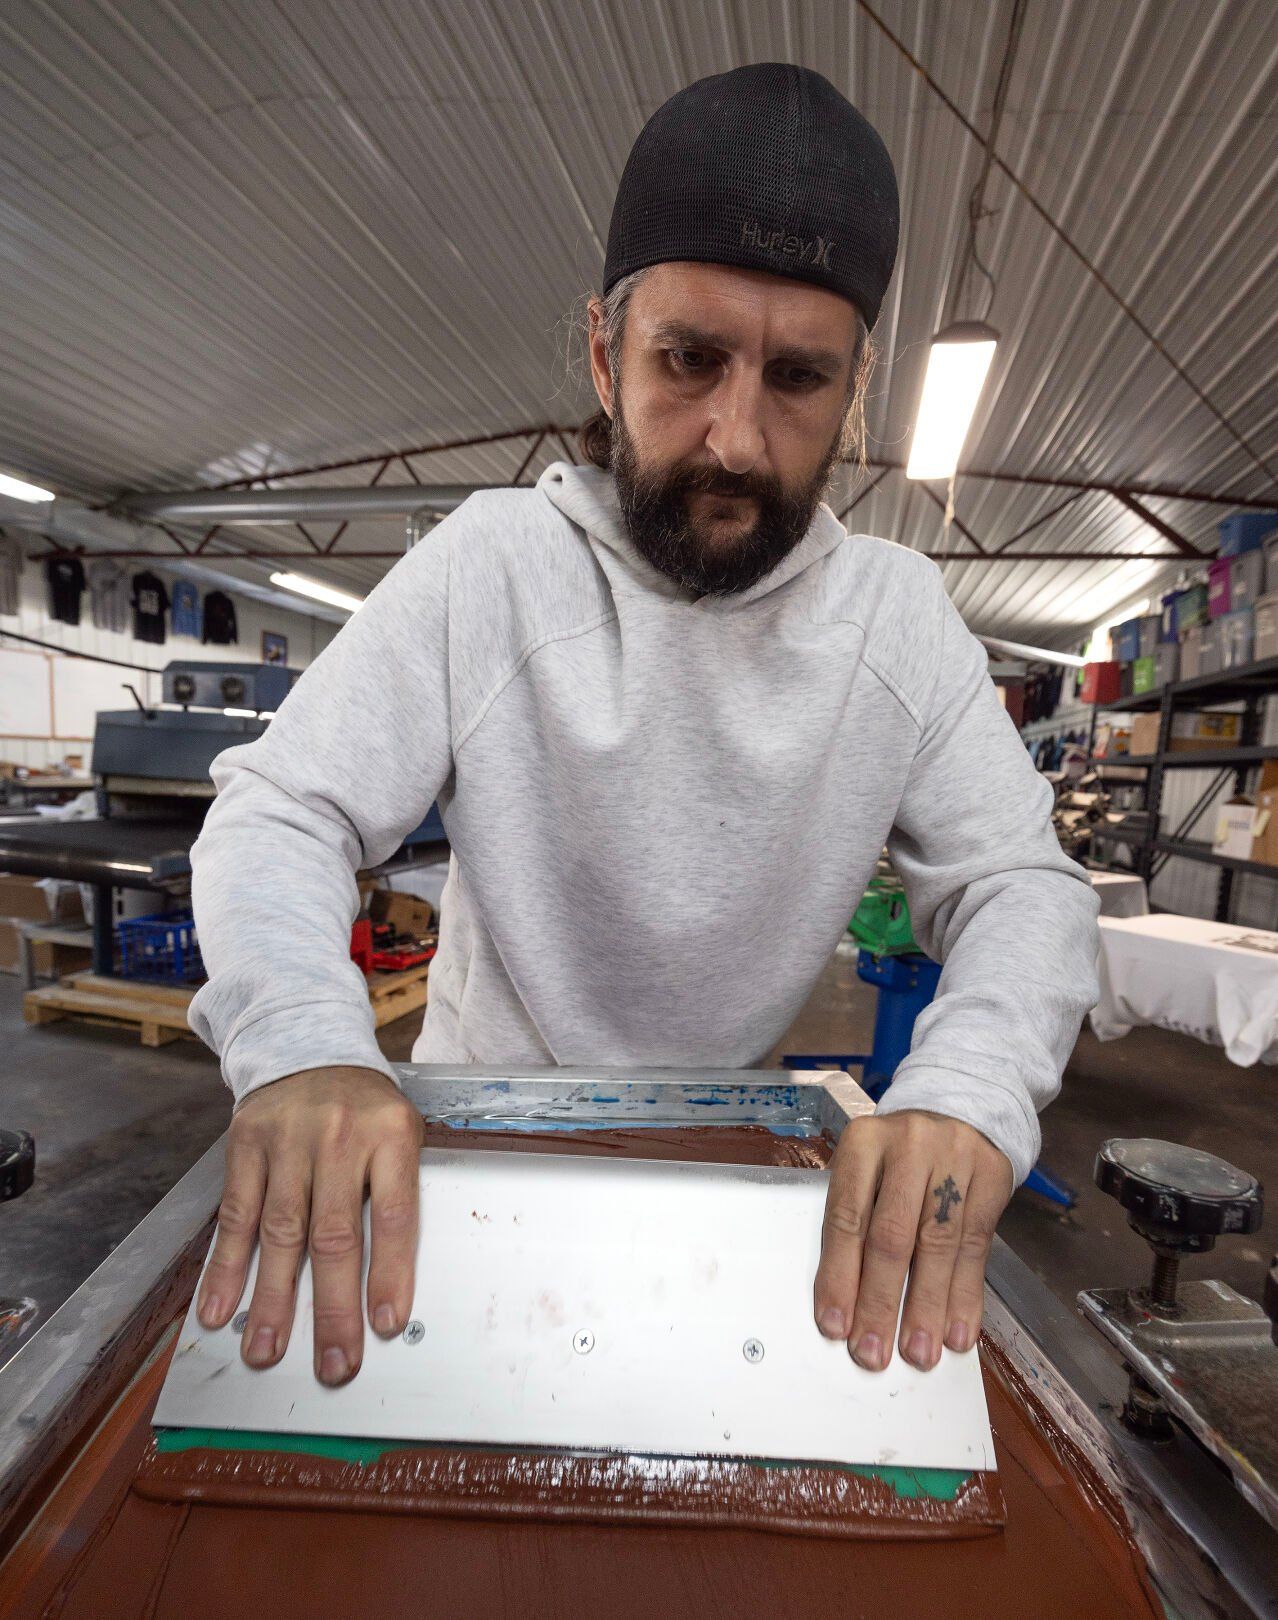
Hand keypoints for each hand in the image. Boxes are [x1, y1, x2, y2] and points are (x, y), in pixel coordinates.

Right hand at [196, 1066, 423, 1385]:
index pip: (396, 1215)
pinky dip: (226, 1265)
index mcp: (391, 1135)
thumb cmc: (363, 1109)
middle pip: (336, 1235)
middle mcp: (340, 1136)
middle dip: (332, 1308)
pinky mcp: (246, 1144)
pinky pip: (236, 1213)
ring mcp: (289, 1139)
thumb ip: (394, 1195)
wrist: (308, 1048)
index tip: (385, 1324)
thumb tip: (385, 1288)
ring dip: (272, 1299)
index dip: (390, 1274)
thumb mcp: (399, 1134)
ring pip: (282, 1232)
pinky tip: (219, 1307)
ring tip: (266, 1350)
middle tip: (333, 1363)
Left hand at [813, 1110, 1012, 1371]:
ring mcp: (954, 1158)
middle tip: (872, 1354)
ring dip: (926, 1308)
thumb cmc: (899, 1157)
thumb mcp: (869, 1169)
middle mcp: (908, 1146)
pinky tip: (958, 1332)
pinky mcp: (992, 1176)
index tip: (834, 1326)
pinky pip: (976, 1247)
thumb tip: (847, 1307)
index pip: (846, 1217)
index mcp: (863, 1142)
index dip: (839, 1275)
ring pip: (937, 1245)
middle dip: (880, 1302)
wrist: (961, 1109)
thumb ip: (858, 1223)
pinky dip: (965, 1296)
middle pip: (891, 1235)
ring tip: (917, 1354)